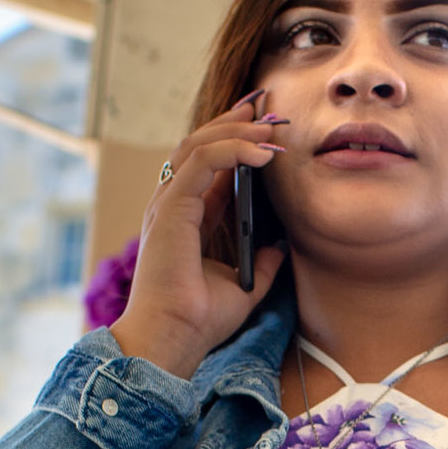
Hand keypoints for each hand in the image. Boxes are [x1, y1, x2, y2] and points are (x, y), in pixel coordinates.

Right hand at [111, 93, 289, 379]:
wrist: (175, 339)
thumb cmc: (199, 320)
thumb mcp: (243, 286)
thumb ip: (260, 262)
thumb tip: (280, 245)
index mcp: (185, 218)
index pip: (207, 164)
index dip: (234, 138)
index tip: (264, 124)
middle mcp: (172, 204)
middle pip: (200, 144)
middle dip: (235, 121)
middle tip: (269, 109)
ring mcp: (168, 203)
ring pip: (199, 144)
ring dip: (238, 130)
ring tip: (272, 128)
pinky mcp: (171, 207)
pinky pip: (202, 161)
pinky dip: (233, 149)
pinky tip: (262, 153)